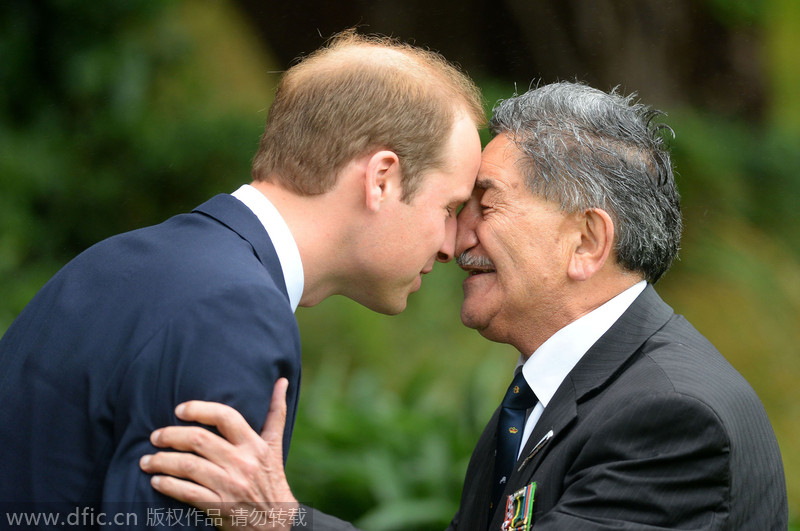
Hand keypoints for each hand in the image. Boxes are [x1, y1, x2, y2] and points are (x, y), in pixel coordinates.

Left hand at [140, 378, 297, 529]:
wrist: (276, 523)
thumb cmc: (272, 478)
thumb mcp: (276, 445)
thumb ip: (277, 412)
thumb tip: (281, 380)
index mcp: (255, 444)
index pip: (226, 417)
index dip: (199, 410)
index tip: (179, 410)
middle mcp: (242, 462)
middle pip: (199, 440)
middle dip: (170, 436)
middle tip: (155, 436)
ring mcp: (230, 485)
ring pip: (188, 466)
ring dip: (161, 461)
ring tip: (146, 460)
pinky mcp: (218, 506)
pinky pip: (187, 492)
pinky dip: (167, 485)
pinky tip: (156, 481)